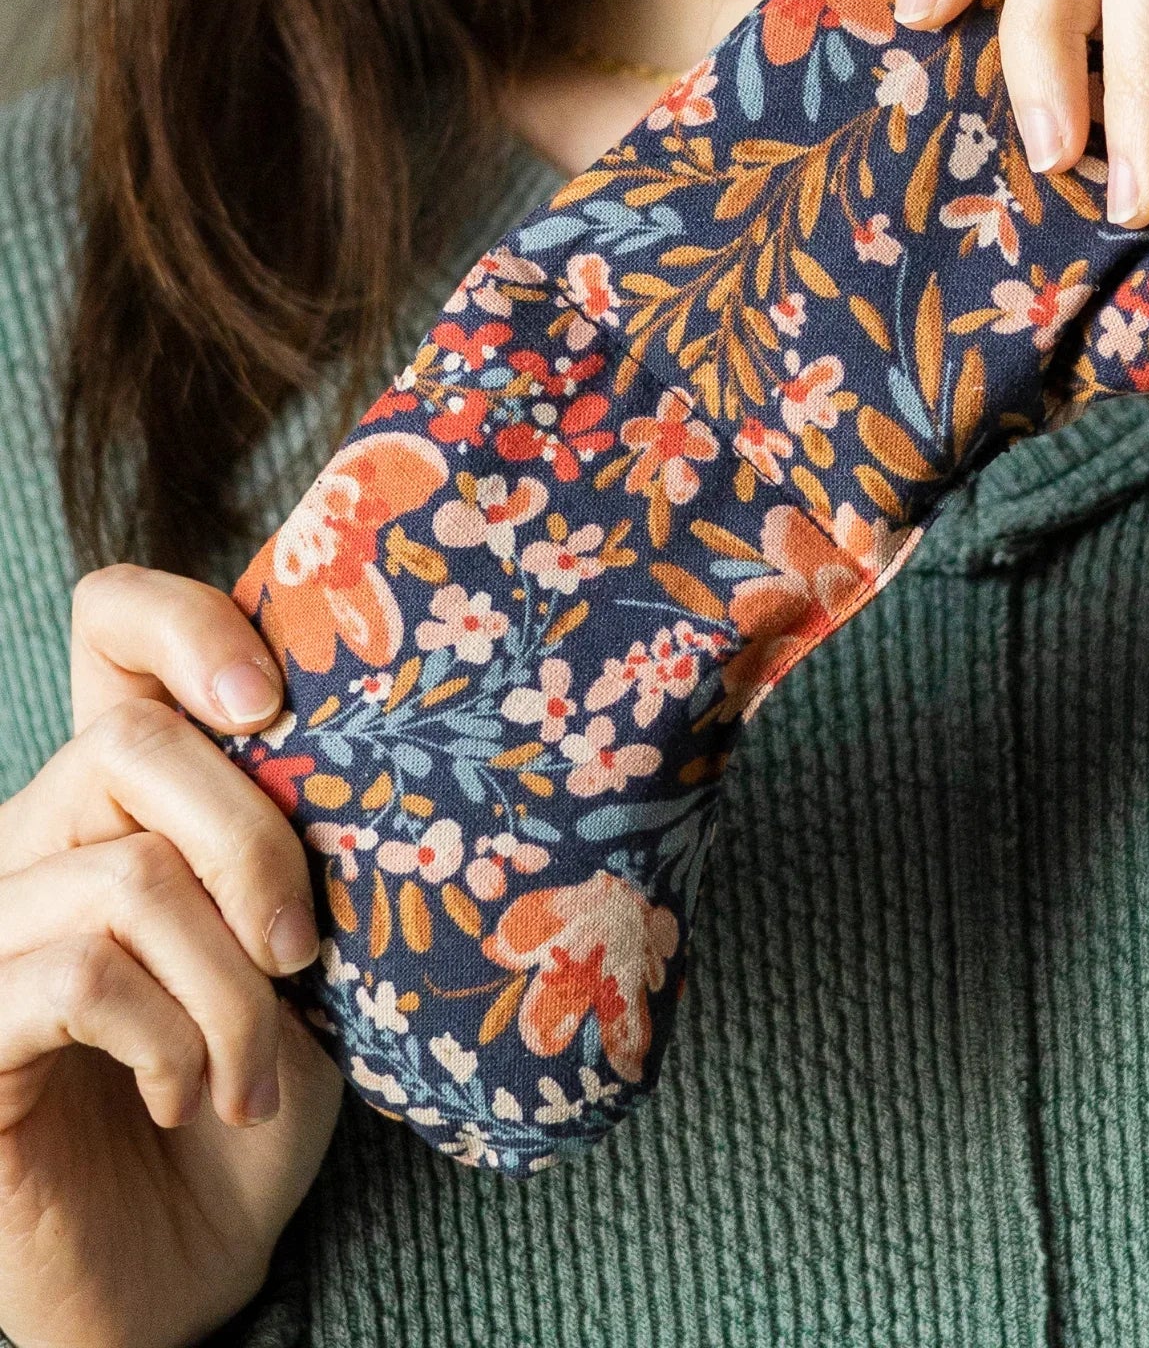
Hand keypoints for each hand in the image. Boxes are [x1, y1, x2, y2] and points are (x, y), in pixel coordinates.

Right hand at [0, 566, 343, 1347]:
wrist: (191, 1254)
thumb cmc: (259, 1086)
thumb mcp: (310, 951)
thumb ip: (310, 848)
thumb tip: (381, 758)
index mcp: (127, 797)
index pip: (112, 627)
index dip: (185, 621)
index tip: (274, 696)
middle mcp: (41, 838)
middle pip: (135, 741)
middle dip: (258, 845)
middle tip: (307, 951)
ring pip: (128, 873)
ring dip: (231, 985)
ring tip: (256, 1066)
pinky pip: (81, 977)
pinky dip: (172, 1039)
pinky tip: (189, 1094)